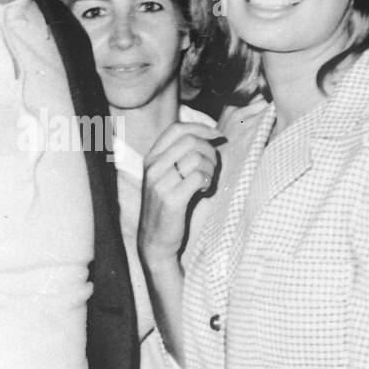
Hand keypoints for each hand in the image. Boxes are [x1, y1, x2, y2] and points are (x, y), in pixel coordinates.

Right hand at [138, 121, 222, 269]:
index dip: (201, 128)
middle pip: (190, 141)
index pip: (177, 129)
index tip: (217, 135)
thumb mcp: (166, 177)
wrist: (155, 240)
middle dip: (210, 150)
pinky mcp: (171, 199)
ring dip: (211, 168)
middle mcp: (153, 167)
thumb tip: (210, 137)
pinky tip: (204, 190)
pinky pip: (198, 177)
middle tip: (214, 167)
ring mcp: (160, 183)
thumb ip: (180, 157)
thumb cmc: (168, 206)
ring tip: (208, 181)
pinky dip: (208, 181)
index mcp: (151, 158)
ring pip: (197, 158)